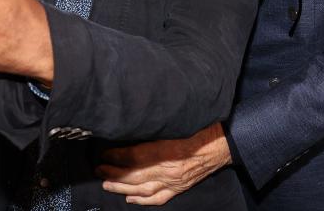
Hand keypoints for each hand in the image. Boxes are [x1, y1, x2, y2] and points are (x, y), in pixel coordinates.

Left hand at [97, 123, 231, 204]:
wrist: (224, 142)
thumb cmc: (203, 128)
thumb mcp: (178, 123)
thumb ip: (157, 128)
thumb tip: (134, 127)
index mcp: (168, 150)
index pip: (135, 157)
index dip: (116, 156)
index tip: (105, 152)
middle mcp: (169, 169)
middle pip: (134, 175)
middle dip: (113, 173)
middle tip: (99, 168)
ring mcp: (175, 181)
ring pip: (142, 190)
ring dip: (122, 187)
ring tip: (107, 183)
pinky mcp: (180, 187)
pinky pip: (158, 198)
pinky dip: (142, 200)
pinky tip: (130, 198)